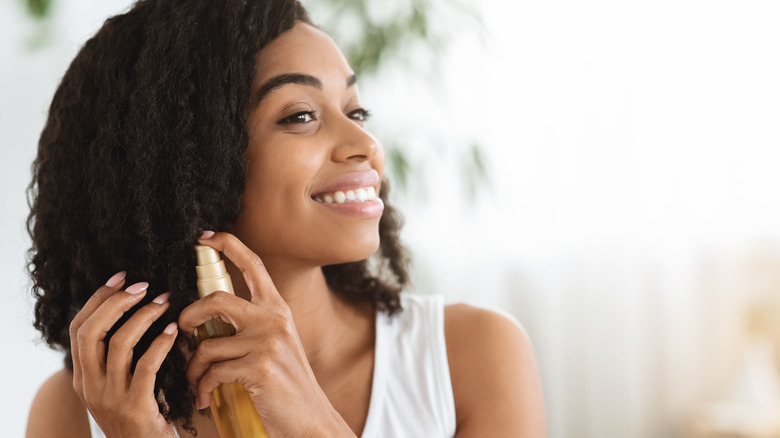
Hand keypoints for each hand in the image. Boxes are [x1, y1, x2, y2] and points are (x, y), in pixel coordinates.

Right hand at [69, 272, 178, 436]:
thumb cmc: (141, 417)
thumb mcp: (118, 388)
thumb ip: (116, 360)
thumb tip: (133, 314)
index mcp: (83, 378)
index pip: (79, 329)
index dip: (98, 299)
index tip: (120, 277)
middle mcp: (90, 386)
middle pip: (91, 331)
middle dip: (116, 302)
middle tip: (143, 286)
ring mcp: (110, 398)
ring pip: (119, 344)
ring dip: (144, 316)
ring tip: (165, 302)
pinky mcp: (135, 407)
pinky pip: (146, 366)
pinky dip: (160, 343)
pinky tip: (174, 331)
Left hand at [179, 231, 351, 437]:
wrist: (310, 420)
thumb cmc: (286, 386)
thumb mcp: (276, 346)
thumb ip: (251, 327)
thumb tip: (207, 320)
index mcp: (277, 309)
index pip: (253, 265)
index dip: (228, 245)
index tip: (205, 237)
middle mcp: (274, 320)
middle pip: (216, 300)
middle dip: (188, 316)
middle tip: (183, 331)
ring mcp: (267, 343)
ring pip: (207, 345)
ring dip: (193, 368)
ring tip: (195, 381)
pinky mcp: (258, 368)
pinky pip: (212, 372)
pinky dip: (202, 387)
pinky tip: (205, 397)